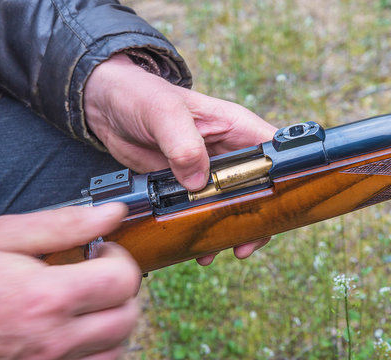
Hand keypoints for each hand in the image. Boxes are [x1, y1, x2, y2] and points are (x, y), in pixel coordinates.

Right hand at [0, 204, 140, 358]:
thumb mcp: (1, 238)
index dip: (120, 259)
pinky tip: (75, 331)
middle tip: (98, 275)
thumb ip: (64, 224)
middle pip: (126, 318)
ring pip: (114, 349)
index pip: (122, 281)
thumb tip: (112, 214)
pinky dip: (95, 351)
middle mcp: (51, 340)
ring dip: (111, 323)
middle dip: (121, 290)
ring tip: (87, 303)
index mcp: (46, 298)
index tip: (103, 253)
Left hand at [84, 53, 276, 263]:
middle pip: (259, 187)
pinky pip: (203, 210)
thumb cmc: (139, 95)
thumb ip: (183, 143)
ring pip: (232, 204)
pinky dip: (203, 229)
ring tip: (221, 250)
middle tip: (245, 244)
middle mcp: (227, 151)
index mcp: (234, 127)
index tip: (279, 208)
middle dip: (257, 216)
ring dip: (230, 228)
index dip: (284, 179)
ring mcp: (207, 170)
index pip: (274, 153)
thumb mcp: (163, 113)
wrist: (106, 107)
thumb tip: (198, 182)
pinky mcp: (185, 184)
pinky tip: (196, 246)